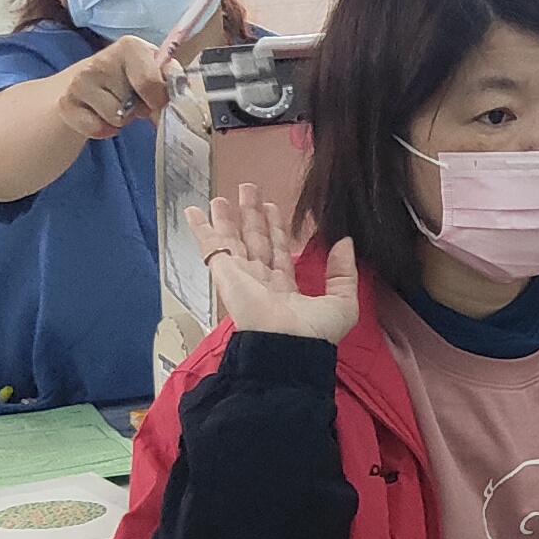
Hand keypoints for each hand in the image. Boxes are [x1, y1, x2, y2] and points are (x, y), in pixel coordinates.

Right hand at [62, 37, 172, 139]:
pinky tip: (99, 116)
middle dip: (137, 109)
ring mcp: (80, 81)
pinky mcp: (65, 103)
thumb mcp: (152, 71)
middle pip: (133, 105)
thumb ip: (170, 78)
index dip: (158, 98)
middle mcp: (101, 60)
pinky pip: (95, 129)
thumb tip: (181, 91)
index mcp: (130, 46)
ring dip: (119, 119)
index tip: (155, 99)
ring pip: (116, 118)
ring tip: (114, 105)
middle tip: (131, 100)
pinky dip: (102, 130)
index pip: (151, 83)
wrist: (84, 85)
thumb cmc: (128, 78)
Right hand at [184, 182, 358, 342]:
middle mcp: (261, 281)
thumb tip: (345, 242)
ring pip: (233, 241)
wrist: (288, 347)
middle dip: (251, 216)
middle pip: (254, 241)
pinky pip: (212, 247)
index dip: (275, 228)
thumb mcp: (342, 302)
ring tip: (222, 197)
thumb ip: (343, 272)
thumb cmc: (314, 333)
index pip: (278, 251)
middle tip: (249, 190)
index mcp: (285, 288)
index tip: (272, 207)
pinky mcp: (226, 274)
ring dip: (226, 219)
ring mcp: (241, 277)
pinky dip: (201, 229)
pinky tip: (193, 211)